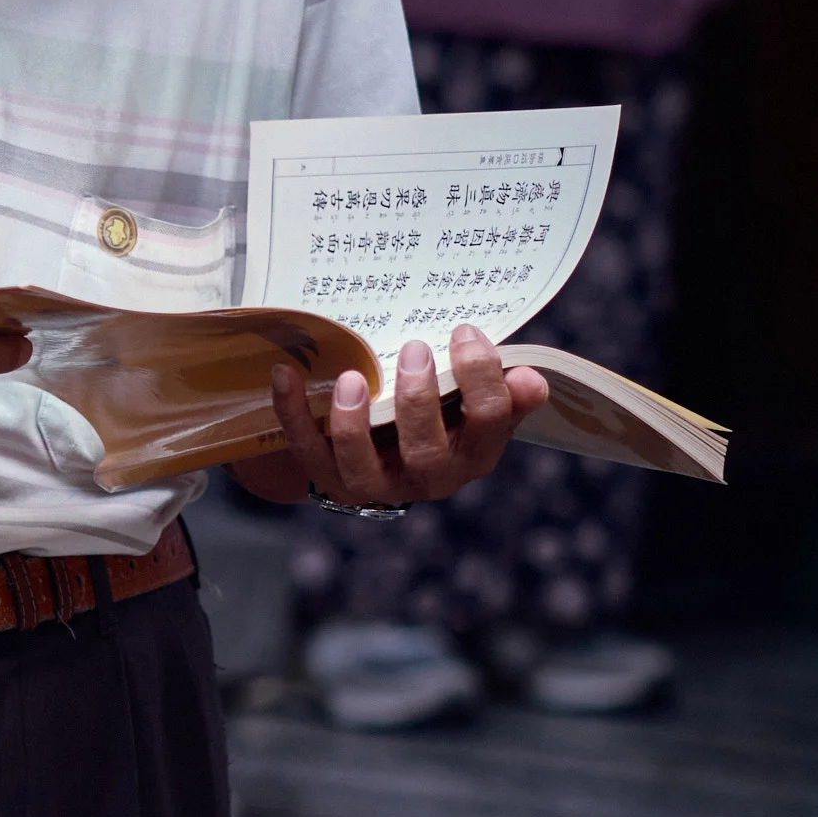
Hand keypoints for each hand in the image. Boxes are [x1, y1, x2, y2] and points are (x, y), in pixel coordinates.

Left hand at [267, 323, 548, 507]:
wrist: (386, 452)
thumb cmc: (440, 416)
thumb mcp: (476, 405)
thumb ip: (502, 392)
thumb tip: (532, 378)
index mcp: (473, 453)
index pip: (490, 423)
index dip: (482, 377)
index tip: (464, 332)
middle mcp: (429, 477)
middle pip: (427, 453)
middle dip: (419, 401)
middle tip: (416, 349)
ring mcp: (377, 484)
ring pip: (364, 469)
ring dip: (354, 423)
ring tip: (351, 378)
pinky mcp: (331, 480)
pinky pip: (308, 452)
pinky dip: (294, 413)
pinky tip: (285, 374)